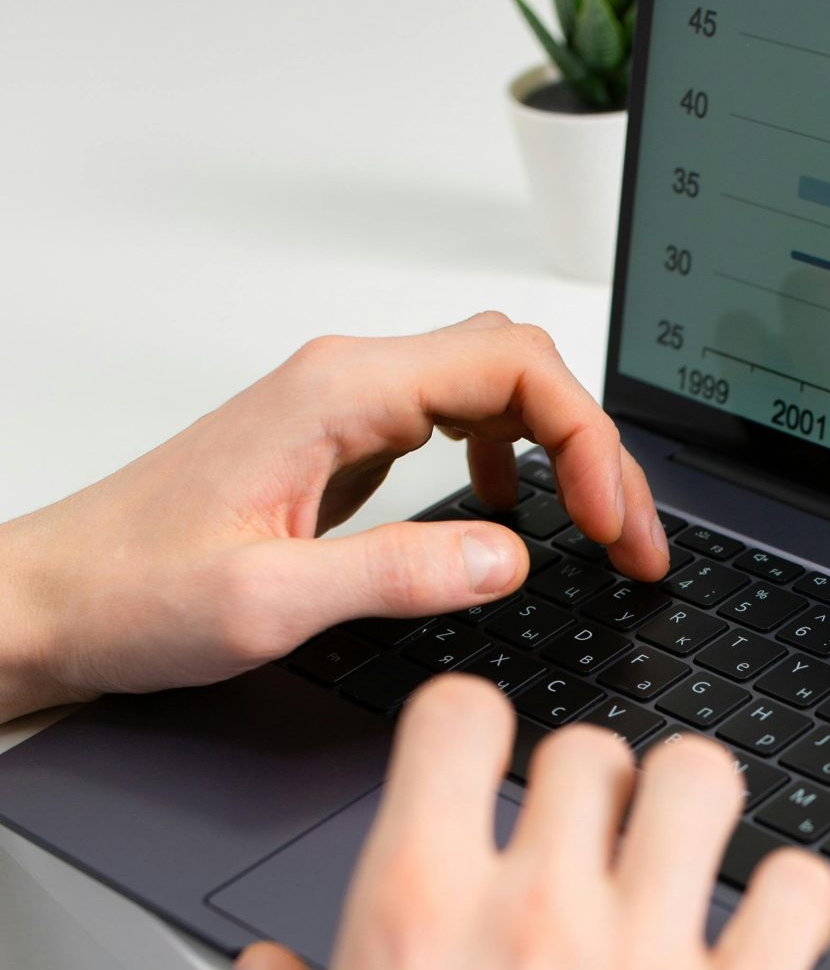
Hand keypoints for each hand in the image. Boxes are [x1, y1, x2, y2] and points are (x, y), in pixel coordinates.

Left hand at [0, 314, 667, 724]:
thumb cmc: (131, 593)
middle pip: (517, 365)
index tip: (614, 527)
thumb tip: (510, 557)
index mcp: (338, 396)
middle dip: (595, 444)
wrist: (51, 601)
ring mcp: (340, 409)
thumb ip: (398, 575)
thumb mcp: (270, 603)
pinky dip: (508, 460)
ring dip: (559, 449)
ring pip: (490, 387)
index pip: (513, 370)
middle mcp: (343, 383)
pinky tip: (509, 518)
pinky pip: (451, 420)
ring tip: (597, 530)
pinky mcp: (335, 446)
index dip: (590, 443)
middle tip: (631, 539)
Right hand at [206, 676, 829, 969]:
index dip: (482, 741)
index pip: (467, 718)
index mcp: (413, 913)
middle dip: (593, 797)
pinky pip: (806, 897)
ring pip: (707, 785)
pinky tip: (764, 949)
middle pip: (598, 753)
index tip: (496, 779)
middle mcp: (539, 920)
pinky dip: (791, 903)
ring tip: (690, 880)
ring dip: (696, 819)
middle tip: (597, 863)